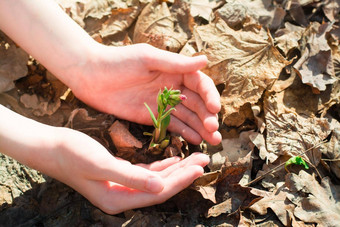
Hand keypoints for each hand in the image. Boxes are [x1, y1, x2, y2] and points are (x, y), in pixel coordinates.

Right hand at [0, 104, 208, 214]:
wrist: (50, 146)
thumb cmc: (71, 154)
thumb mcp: (101, 165)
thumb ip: (131, 177)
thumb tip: (160, 187)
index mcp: (118, 199)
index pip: (158, 191)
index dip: (180, 180)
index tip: (199, 167)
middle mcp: (122, 196)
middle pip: (160, 186)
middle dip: (183, 173)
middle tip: (204, 159)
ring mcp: (120, 186)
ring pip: (156, 179)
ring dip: (175, 168)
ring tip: (195, 157)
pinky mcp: (119, 174)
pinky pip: (146, 172)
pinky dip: (161, 166)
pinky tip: (173, 159)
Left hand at [66, 44, 221, 144]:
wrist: (90, 75)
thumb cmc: (118, 61)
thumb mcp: (148, 59)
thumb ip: (176, 63)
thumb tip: (206, 60)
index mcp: (174, 70)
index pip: (199, 83)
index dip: (209, 96)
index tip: (214, 108)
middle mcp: (172, 87)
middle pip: (197, 103)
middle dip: (207, 117)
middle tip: (214, 130)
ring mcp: (162, 103)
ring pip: (187, 117)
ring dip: (201, 128)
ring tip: (213, 141)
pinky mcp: (152, 117)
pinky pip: (172, 126)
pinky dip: (185, 133)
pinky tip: (195, 141)